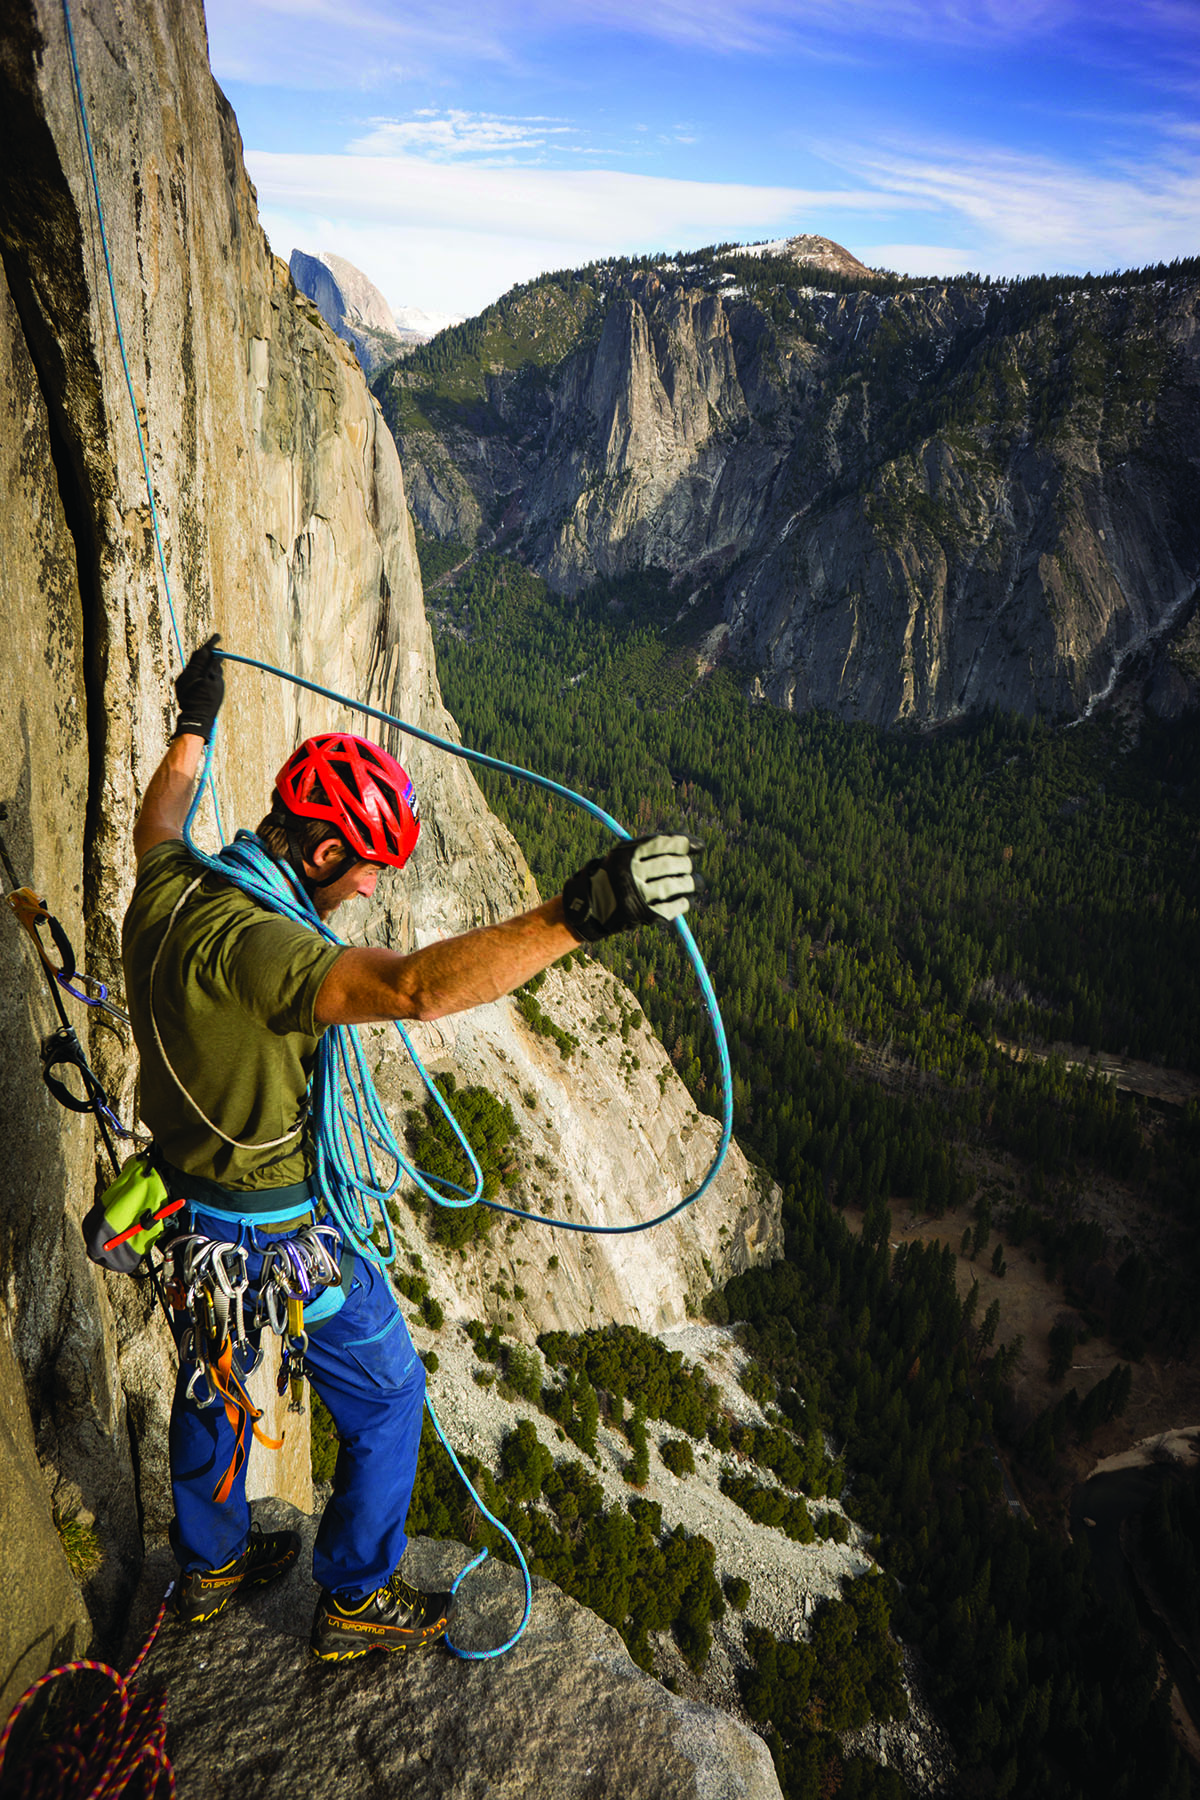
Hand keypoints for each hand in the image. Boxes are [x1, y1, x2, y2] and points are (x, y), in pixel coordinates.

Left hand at [173, 634, 223, 740]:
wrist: (196, 718)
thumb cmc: (208, 702)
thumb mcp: (216, 683)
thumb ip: (215, 667)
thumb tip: (216, 654)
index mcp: (195, 671)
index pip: (204, 652)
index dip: (211, 644)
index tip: (217, 636)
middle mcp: (186, 673)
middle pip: (197, 657)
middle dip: (207, 651)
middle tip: (217, 646)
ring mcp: (182, 679)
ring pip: (194, 664)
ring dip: (204, 660)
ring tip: (214, 660)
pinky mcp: (182, 685)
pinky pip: (192, 673)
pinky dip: (200, 670)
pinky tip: (206, 673)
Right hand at [562, 834, 696, 942]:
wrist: (592, 905)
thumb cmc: (615, 873)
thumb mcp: (624, 852)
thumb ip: (653, 845)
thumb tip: (694, 845)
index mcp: (628, 854)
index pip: (665, 843)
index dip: (687, 843)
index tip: (699, 847)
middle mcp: (633, 873)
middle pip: (674, 864)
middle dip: (686, 865)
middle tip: (688, 867)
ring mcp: (640, 895)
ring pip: (678, 884)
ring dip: (693, 883)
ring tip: (698, 883)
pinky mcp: (646, 914)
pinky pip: (675, 906)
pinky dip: (684, 902)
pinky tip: (685, 899)